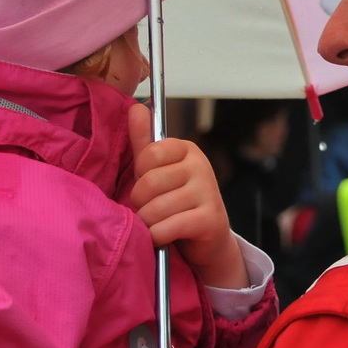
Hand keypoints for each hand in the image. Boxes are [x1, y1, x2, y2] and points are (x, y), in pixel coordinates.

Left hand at [128, 104, 247, 288]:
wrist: (207, 240)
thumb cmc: (176, 203)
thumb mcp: (157, 172)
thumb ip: (144, 143)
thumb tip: (136, 106)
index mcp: (186, 149)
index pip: (149, 154)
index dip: (140, 176)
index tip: (148, 187)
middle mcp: (201, 166)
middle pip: (150, 183)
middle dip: (140, 203)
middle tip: (148, 211)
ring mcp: (208, 192)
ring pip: (157, 208)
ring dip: (148, 223)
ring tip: (155, 225)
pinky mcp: (210, 219)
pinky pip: (169, 227)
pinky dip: (158, 236)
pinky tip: (162, 237)